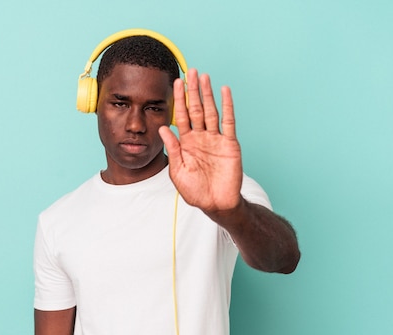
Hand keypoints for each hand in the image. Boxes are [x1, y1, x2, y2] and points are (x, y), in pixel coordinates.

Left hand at [159, 69, 242, 213]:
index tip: (176, 82)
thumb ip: (172, 149)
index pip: (181, 116)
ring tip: (204, 76)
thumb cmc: (195, 191)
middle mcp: (201, 137)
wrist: (216, 204)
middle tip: (190, 71)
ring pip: (211, 111)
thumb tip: (162, 127)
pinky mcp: (230, 143)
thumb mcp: (178, 171)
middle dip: (193, 91)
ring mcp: (216, 139)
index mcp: (186, 143)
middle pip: (196, 109)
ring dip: (208, 94)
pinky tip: (224, 91)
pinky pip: (228, 121)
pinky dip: (227, 105)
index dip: (179, 100)